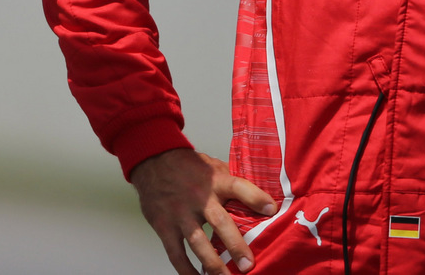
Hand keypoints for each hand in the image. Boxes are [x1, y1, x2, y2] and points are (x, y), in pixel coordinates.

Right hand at [130, 148, 276, 274]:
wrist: (153, 160)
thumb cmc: (187, 165)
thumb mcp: (212, 166)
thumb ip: (230, 183)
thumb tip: (255, 198)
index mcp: (214, 181)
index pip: (238, 187)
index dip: (256, 197)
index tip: (272, 210)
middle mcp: (199, 198)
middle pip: (220, 222)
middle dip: (235, 245)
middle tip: (248, 265)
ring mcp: (180, 214)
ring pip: (198, 243)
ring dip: (213, 264)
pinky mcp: (164, 226)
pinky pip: (176, 253)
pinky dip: (186, 270)